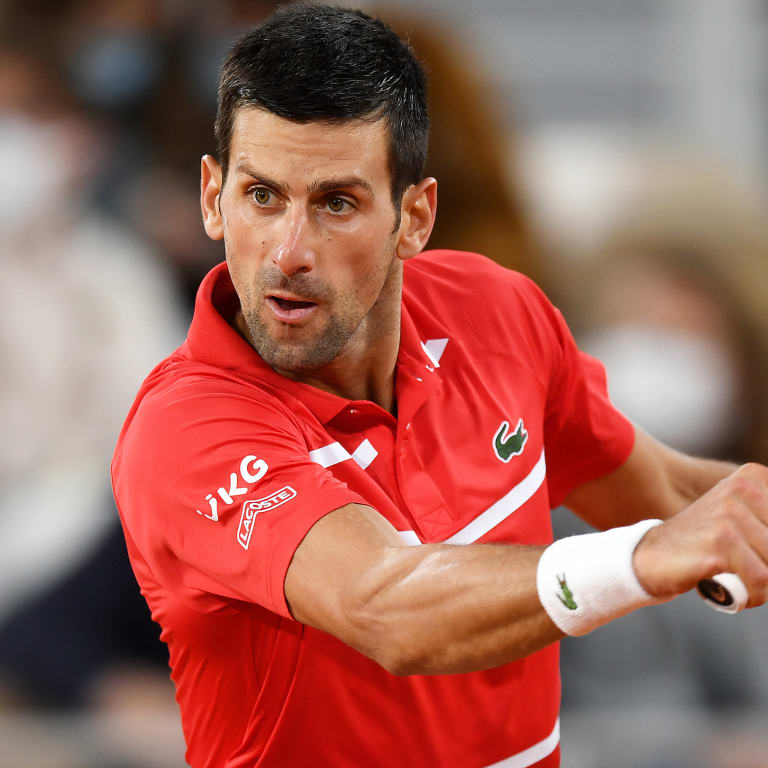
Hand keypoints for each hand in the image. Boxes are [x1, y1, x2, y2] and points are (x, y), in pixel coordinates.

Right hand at [632, 463, 767, 607]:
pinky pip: (763, 582)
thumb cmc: (706, 544)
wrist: (652, 556)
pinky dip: (751, 595)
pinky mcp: (721, 544)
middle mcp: (742, 490)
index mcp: (753, 478)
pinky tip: (727, 586)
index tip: (759, 549)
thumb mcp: (745, 521)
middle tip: (746, 569)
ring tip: (736, 577)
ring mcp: (730, 516)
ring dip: (763, 584)